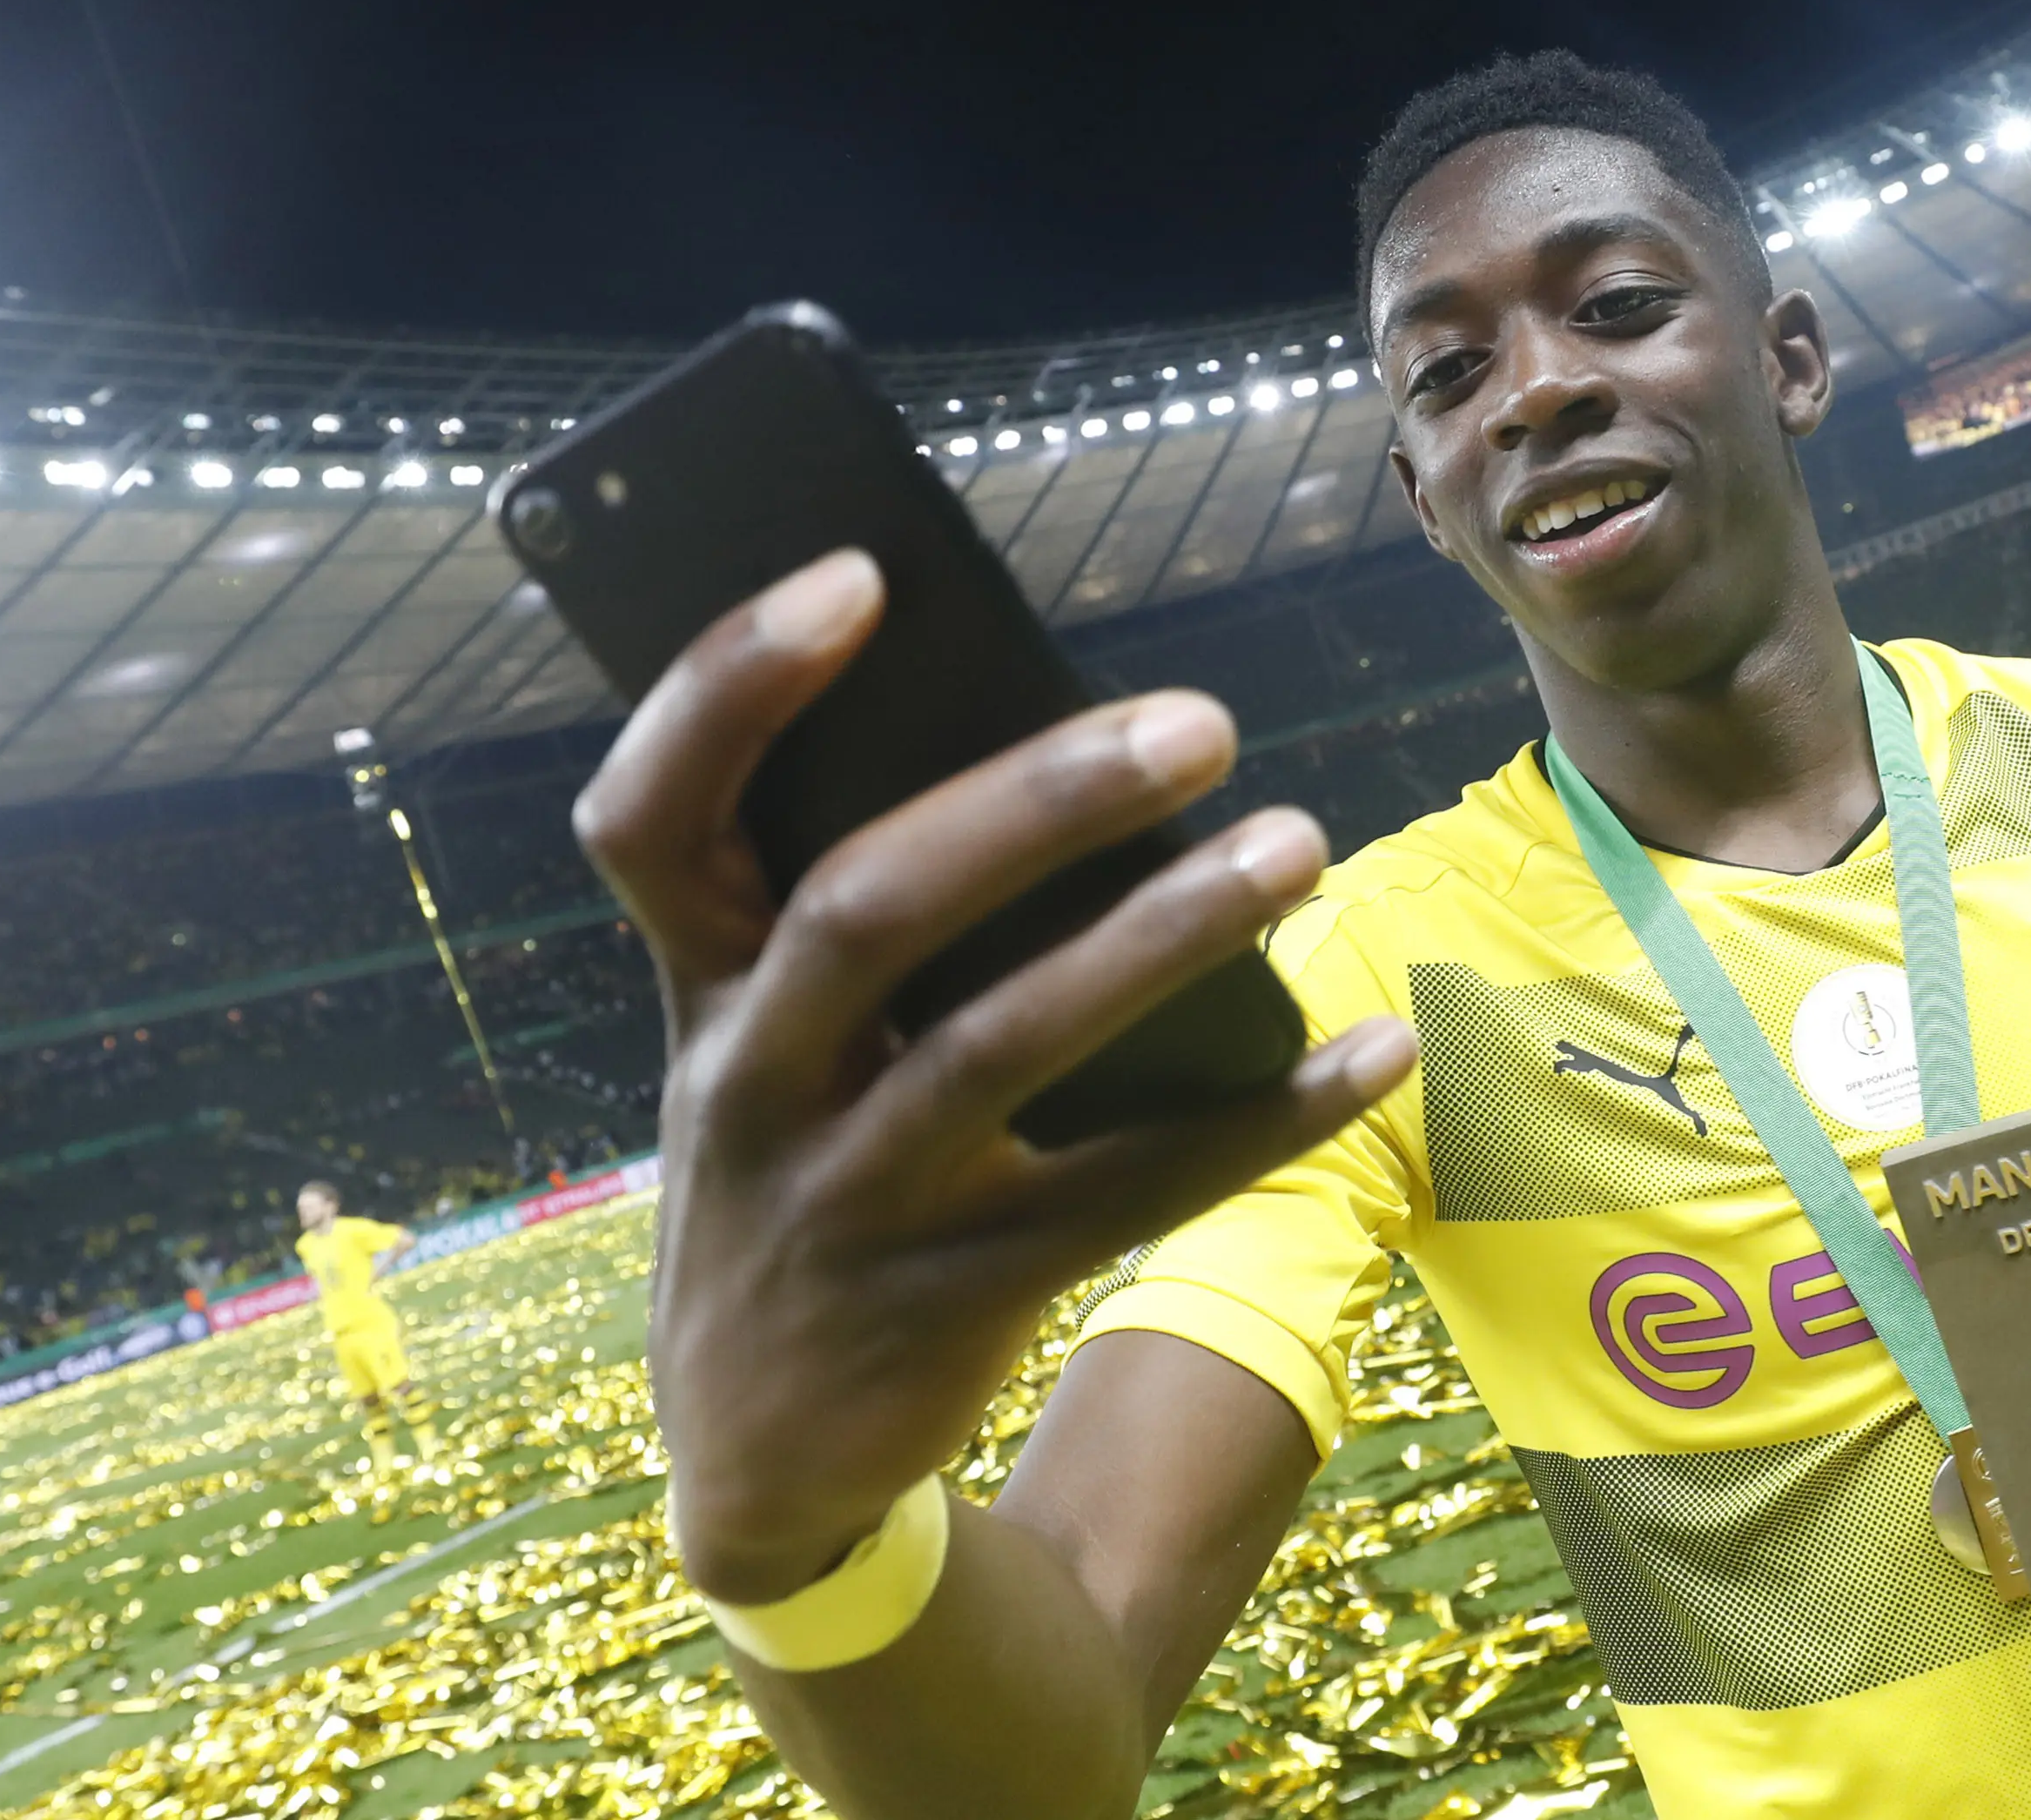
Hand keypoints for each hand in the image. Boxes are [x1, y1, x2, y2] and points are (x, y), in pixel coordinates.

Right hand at [575, 549, 1416, 1603]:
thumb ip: (853, 921)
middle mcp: (748, 1083)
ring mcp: (847, 1199)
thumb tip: (1056, 748)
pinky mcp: (957, 1296)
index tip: (860, 574)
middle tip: (1200, 721)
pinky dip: (1265, 1116)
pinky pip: (1132, 1193)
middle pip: (870, 905)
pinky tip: (1378, 1047)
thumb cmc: (801, 1172)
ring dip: (1167, 936)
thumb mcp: (771, 1052)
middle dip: (1036, 801)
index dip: (733, 684)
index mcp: (698, 990)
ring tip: (1300, 842)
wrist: (763, 1456)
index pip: (652, 814)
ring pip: (1006, 1044)